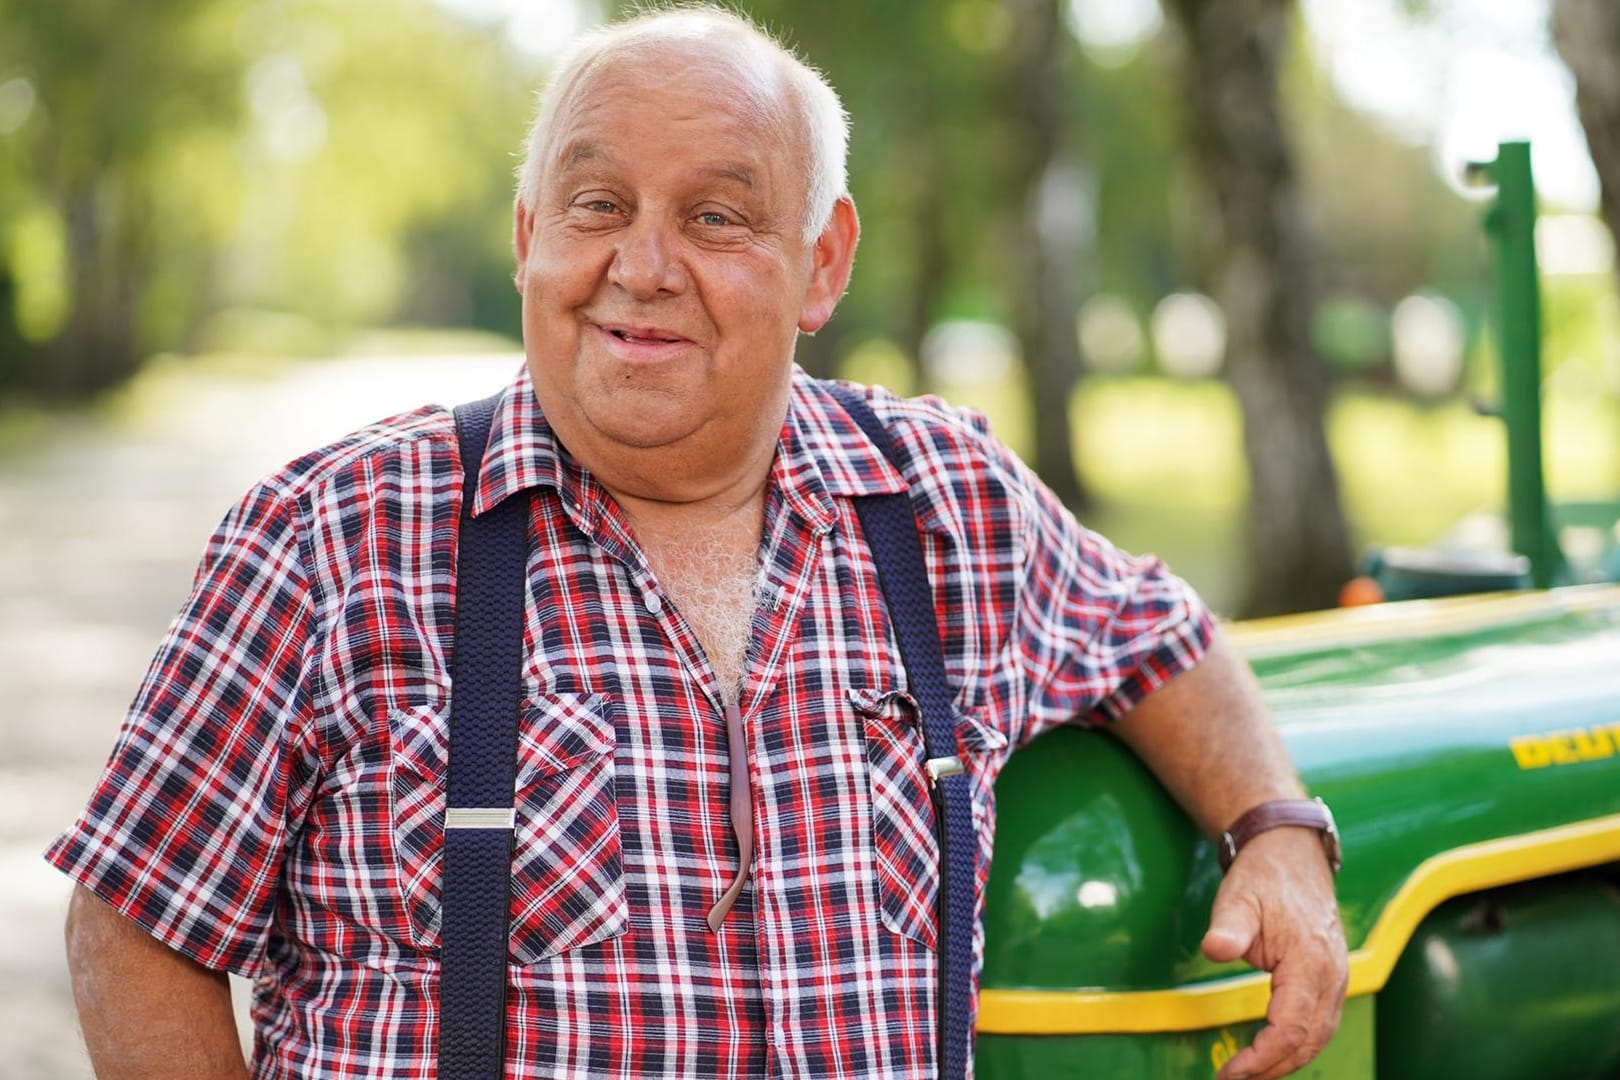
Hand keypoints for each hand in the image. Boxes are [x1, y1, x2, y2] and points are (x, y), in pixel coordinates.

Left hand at [1201, 827, 1347, 1079]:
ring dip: (1286, 1062)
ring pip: (1318, 1037)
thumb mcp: (1238, 897)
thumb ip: (1228, 927)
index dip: (1262, 1058)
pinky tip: (1271, 1054)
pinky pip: (1320, 1024)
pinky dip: (1297, 1045)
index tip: (1230, 1072)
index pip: (1291, 1027)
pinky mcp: (1330, 979)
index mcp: (1310, 960)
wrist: (1292, 854)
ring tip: (1248, 1076)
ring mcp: (1336, 978)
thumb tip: (1214, 948)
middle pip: (1308, 1041)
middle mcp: (1332, 975)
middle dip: (1271, 1068)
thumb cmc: (1263, 876)